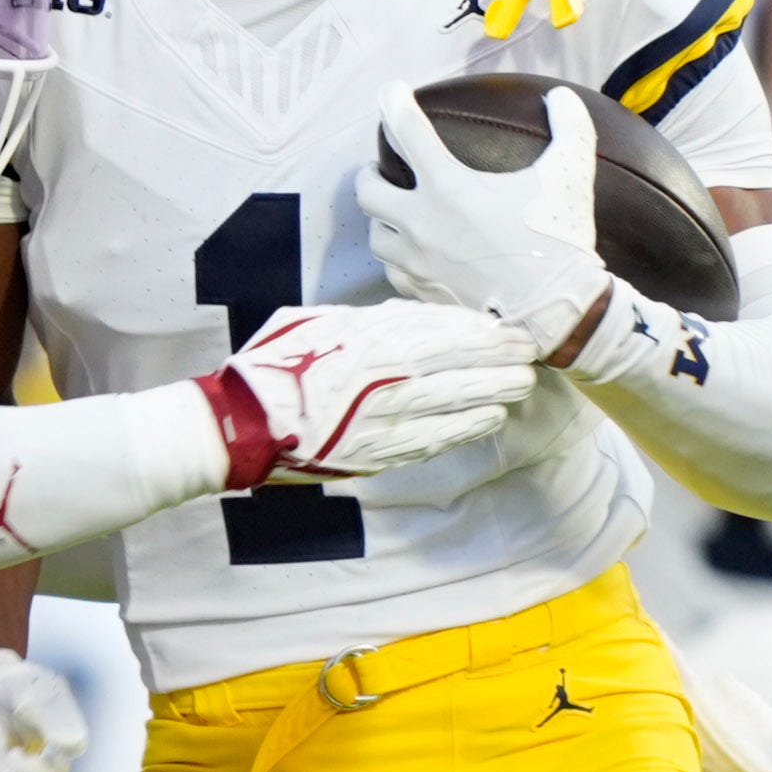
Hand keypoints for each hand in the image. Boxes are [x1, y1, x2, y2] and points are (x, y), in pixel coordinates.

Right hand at [195, 300, 539, 488]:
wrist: (242, 425)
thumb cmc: (276, 365)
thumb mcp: (319, 321)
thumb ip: (369, 321)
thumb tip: (413, 317)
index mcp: (368, 342)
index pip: (441, 334)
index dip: (482, 333)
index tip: (510, 329)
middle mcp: (383, 382)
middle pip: (457, 370)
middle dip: (499, 363)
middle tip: (530, 357)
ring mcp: (384, 422)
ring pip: (453, 408)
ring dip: (491, 397)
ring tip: (518, 387)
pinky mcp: (378, 455)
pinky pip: (433, 441)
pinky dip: (464, 431)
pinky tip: (487, 421)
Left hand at [357, 81, 612, 350]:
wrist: (558, 314)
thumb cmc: (561, 241)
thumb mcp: (570, 175)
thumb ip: (569, 128)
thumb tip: (564, 97)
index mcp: (448, 187)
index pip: (406, 132)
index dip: (393, 104)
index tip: (390, 91)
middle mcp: (421, 223)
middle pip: (368, 189)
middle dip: (370, 173)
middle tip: (380, 168)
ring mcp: (418, 263)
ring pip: (375, 235)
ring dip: (380, 219)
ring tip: (392, 214)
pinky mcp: (423, 295)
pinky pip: (393, 273)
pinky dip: (397, 259)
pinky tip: (411, 256)